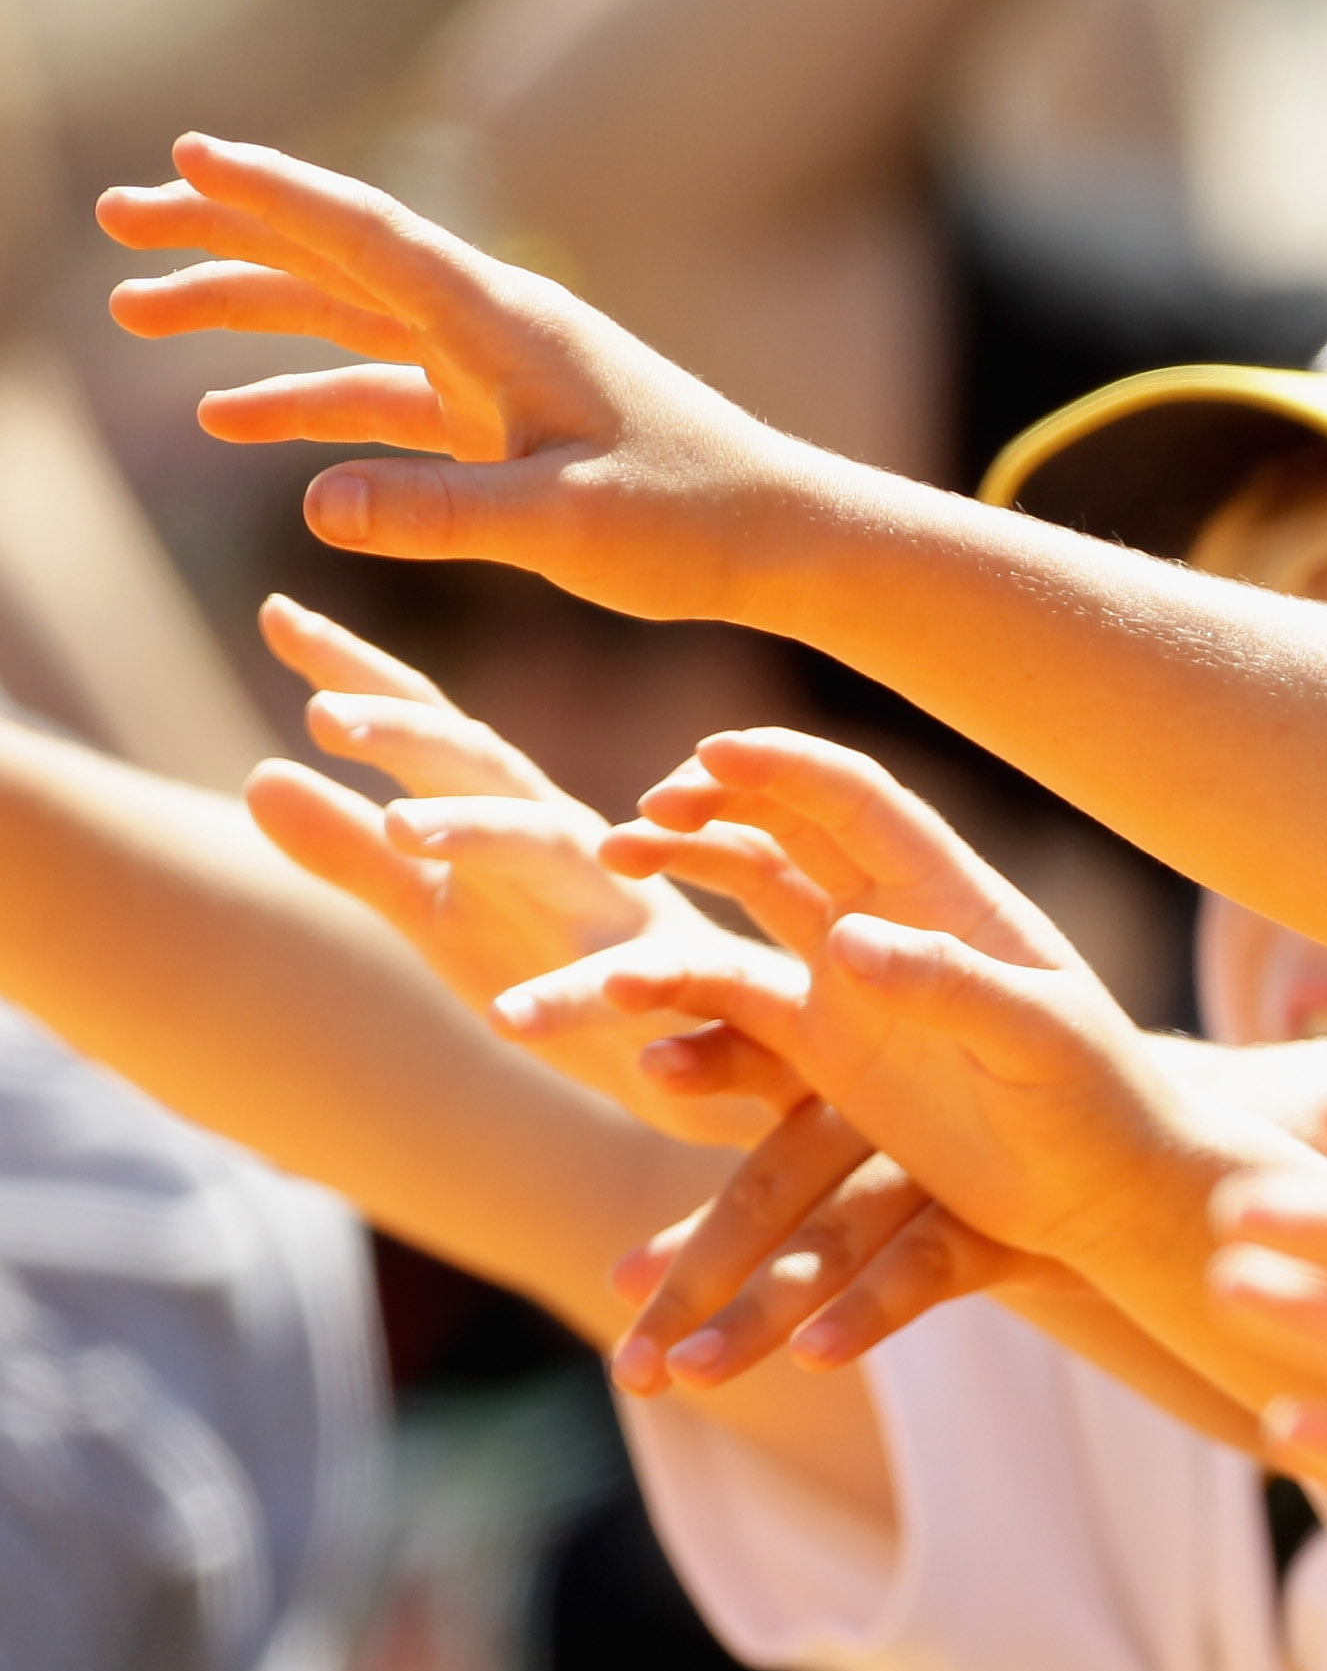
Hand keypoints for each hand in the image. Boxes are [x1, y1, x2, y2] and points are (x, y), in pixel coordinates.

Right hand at [99, 134, 859, 625]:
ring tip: (138, 311)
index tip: (188, 153)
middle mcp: (494, 326)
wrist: (784, 538)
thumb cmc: (695, 524)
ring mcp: (494, 370)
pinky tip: (232, 425)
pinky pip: (382, 394)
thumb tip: (313, 503)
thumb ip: (441, 513)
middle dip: (225, 234)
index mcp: (507, 324)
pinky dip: (307, 399)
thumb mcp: (566, 527)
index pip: (369, 236)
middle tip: (119, 215)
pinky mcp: (501, 421)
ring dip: (246, 313)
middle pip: (335, 260)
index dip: (275, 193)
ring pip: (345, 320)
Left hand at [237, 592, 799, 1144]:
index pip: (432, 733)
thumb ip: (353, 850)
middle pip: (489, 768)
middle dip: (413, 733)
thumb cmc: (576, 962)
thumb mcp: (444, 909)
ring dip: (482, 832)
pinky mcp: (673, 984)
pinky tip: (509, 1017)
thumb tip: (256, 774)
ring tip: (400, 829)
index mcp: (516, 818)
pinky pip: (625, 984)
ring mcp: (626, 909)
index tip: (278, 614)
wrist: (725, 1056)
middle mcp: (575, 844)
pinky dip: (575, 997)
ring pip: (553, 851)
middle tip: (325, 712)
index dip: (361, 674)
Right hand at [504, 730, 1217, 1343]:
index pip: (858, 802)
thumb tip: (851, 944)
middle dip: (709, 810)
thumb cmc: (1098, 1100)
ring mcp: (850, 984)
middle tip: (639, 821)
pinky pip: (732, 1012)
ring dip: (679, 881)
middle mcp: (891, 921)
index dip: (785, 768)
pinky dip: (678, 1004)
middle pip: (784, 832)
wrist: (1103, 1188)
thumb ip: (953, 987)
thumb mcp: (1040, 1040)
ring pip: (745, 906)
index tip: (709, 754)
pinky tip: (633, 1013)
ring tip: (616, 876)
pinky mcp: (823, 1053)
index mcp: (951, 895)